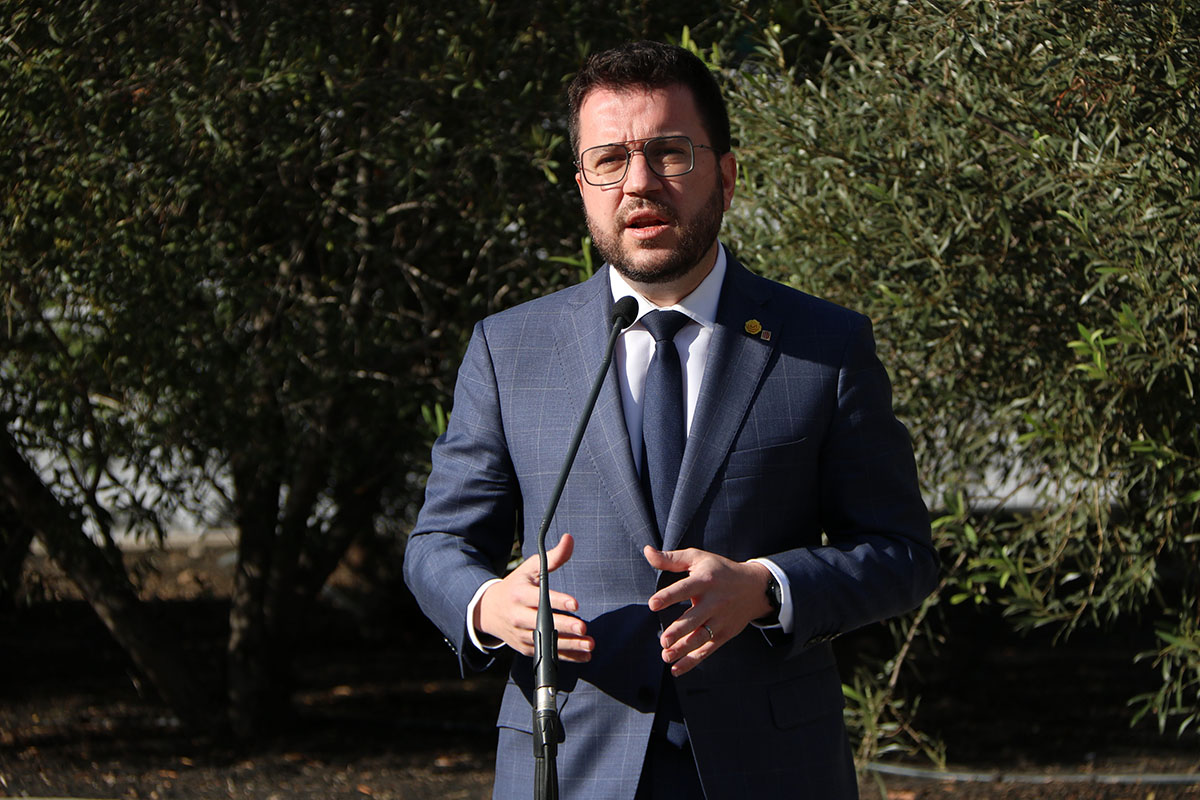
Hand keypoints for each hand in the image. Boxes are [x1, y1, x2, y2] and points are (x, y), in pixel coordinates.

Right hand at [475, 534, 592, 661]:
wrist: (489, 610)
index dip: (558, 601)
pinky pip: (547, 655)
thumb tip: (570, 539)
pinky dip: (567, 658)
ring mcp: (521, 635)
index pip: (540, 599)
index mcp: (520, 595)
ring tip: (589, 645)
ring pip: (546, 643)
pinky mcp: (526, 648)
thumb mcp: (530, 569)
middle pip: (543, 624)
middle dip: (564, 627)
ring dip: (570, 646)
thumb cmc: (516, 586)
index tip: (575, 604)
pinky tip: (584, 656)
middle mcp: (519, 617)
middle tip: (583, 628)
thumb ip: (552, 557)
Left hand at [644, 546, 772, 676]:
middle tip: (664, 641)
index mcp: (705, 580)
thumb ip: (671, 558)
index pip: (685, 588)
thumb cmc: (719, 570)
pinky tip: (676, 669)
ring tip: (666, 655)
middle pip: (694, 618)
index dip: (669, 596)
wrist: (755, 587)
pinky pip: (707, 650)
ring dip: (683, 649)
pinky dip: (692, 661)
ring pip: (701, 637)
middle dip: (679, 630)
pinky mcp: (724, 634)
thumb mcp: (698, 558)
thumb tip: (647, 552)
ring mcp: (720, 620)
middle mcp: (714, 601)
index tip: (652, 604)